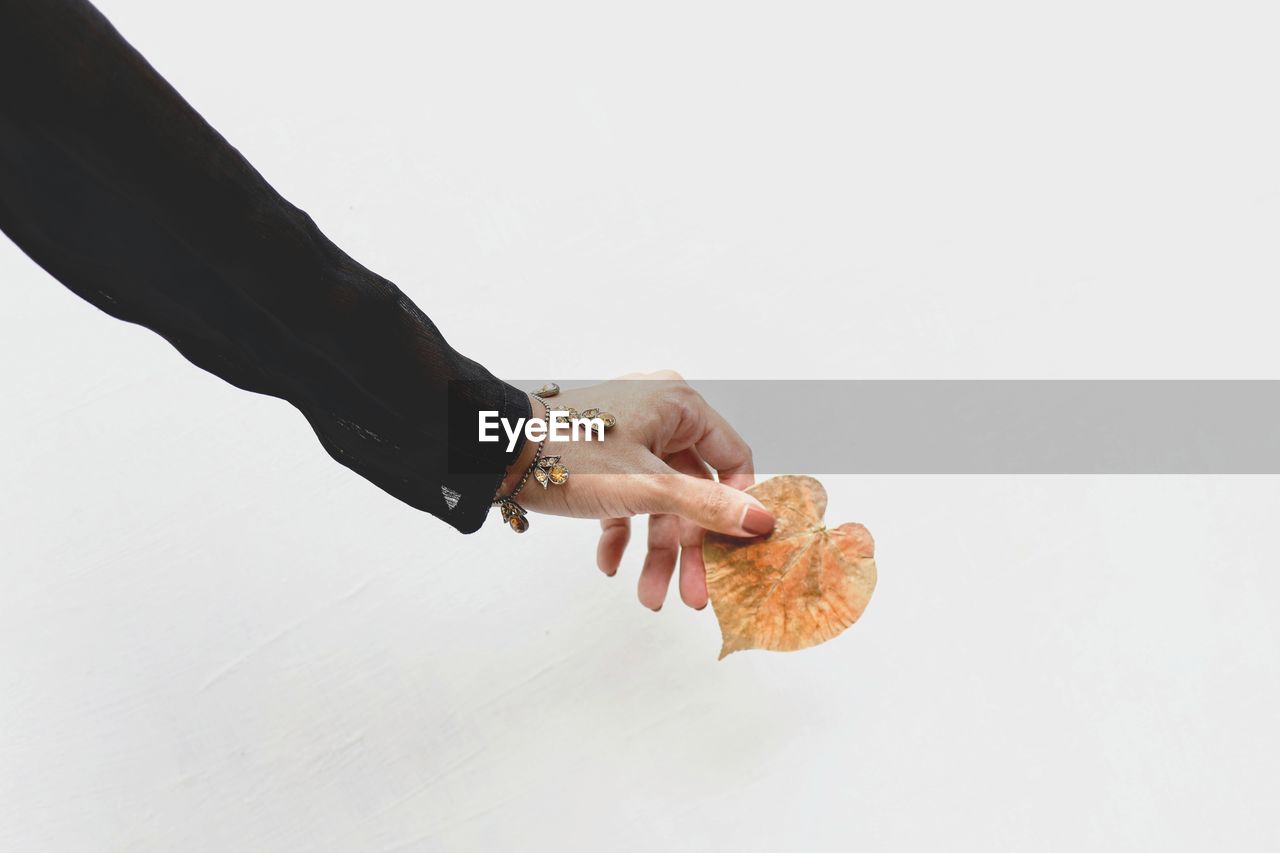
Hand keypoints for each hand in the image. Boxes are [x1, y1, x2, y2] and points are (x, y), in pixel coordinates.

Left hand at [501, 371, 774, 610]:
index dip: (736, 508)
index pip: (732, 458)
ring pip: (659, 501)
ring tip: (648, 596)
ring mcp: (630, 436)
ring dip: (655, 551)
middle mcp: (659, 414)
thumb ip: (706, 505)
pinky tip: (610, 564)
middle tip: (692, 596)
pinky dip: (622, 533)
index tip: (735, 553)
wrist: (493, 451)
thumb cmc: (567, 456)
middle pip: (694, 490)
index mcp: (679, 404)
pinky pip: (627, 500)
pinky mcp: (603, 457)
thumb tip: (763, 521)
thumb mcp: (646, 486)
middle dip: (688, 548)